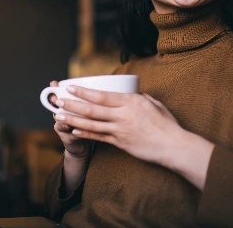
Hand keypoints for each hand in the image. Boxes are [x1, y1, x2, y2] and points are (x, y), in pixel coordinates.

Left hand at [53, 86, 184, 166]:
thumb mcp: (154, 104)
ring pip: (92, 124)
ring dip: (73, 120)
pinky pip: (99, 138)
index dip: (84, 91)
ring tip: (59, 116)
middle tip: (58, 101)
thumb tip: (135, 94)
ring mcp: (120, 130)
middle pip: (92, 109)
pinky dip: (85, 134)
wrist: (174, 146)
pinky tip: (74, 131)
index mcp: (131, 101)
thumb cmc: (167, 124)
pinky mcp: (121, 143)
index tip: (71, 87)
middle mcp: (123, 115)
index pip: (102, 95)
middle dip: (72, 105)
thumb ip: (141, 98)